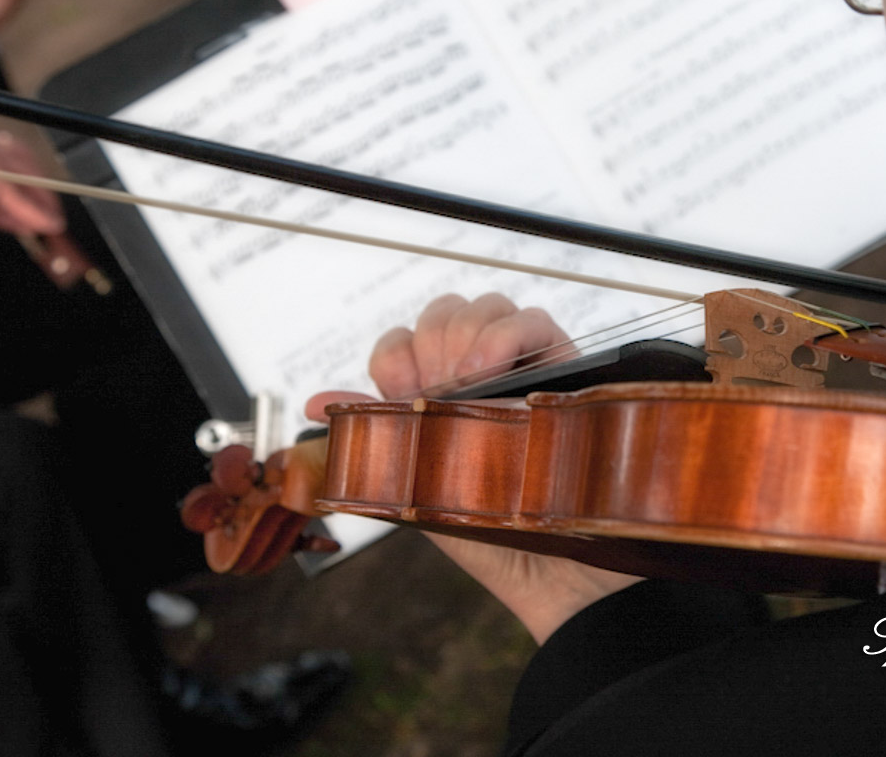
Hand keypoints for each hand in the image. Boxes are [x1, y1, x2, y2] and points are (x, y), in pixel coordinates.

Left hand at [306, 293, 641, 643]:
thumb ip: (375, 441)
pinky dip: (507, 332)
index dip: (396, 355)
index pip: (406, 342)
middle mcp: (484, 380)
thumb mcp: (416, 489)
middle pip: (445, 314)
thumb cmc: (491, 539)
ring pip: (488, 307)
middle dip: (429, 342)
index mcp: (440, 402)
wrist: (552, 578)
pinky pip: (537, 321)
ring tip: (466, 381)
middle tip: (438, 392)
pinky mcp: (569, 370)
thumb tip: (315, 405)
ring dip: (465, 335)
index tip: (398, 392)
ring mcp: (527, 371)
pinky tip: (490, 368)